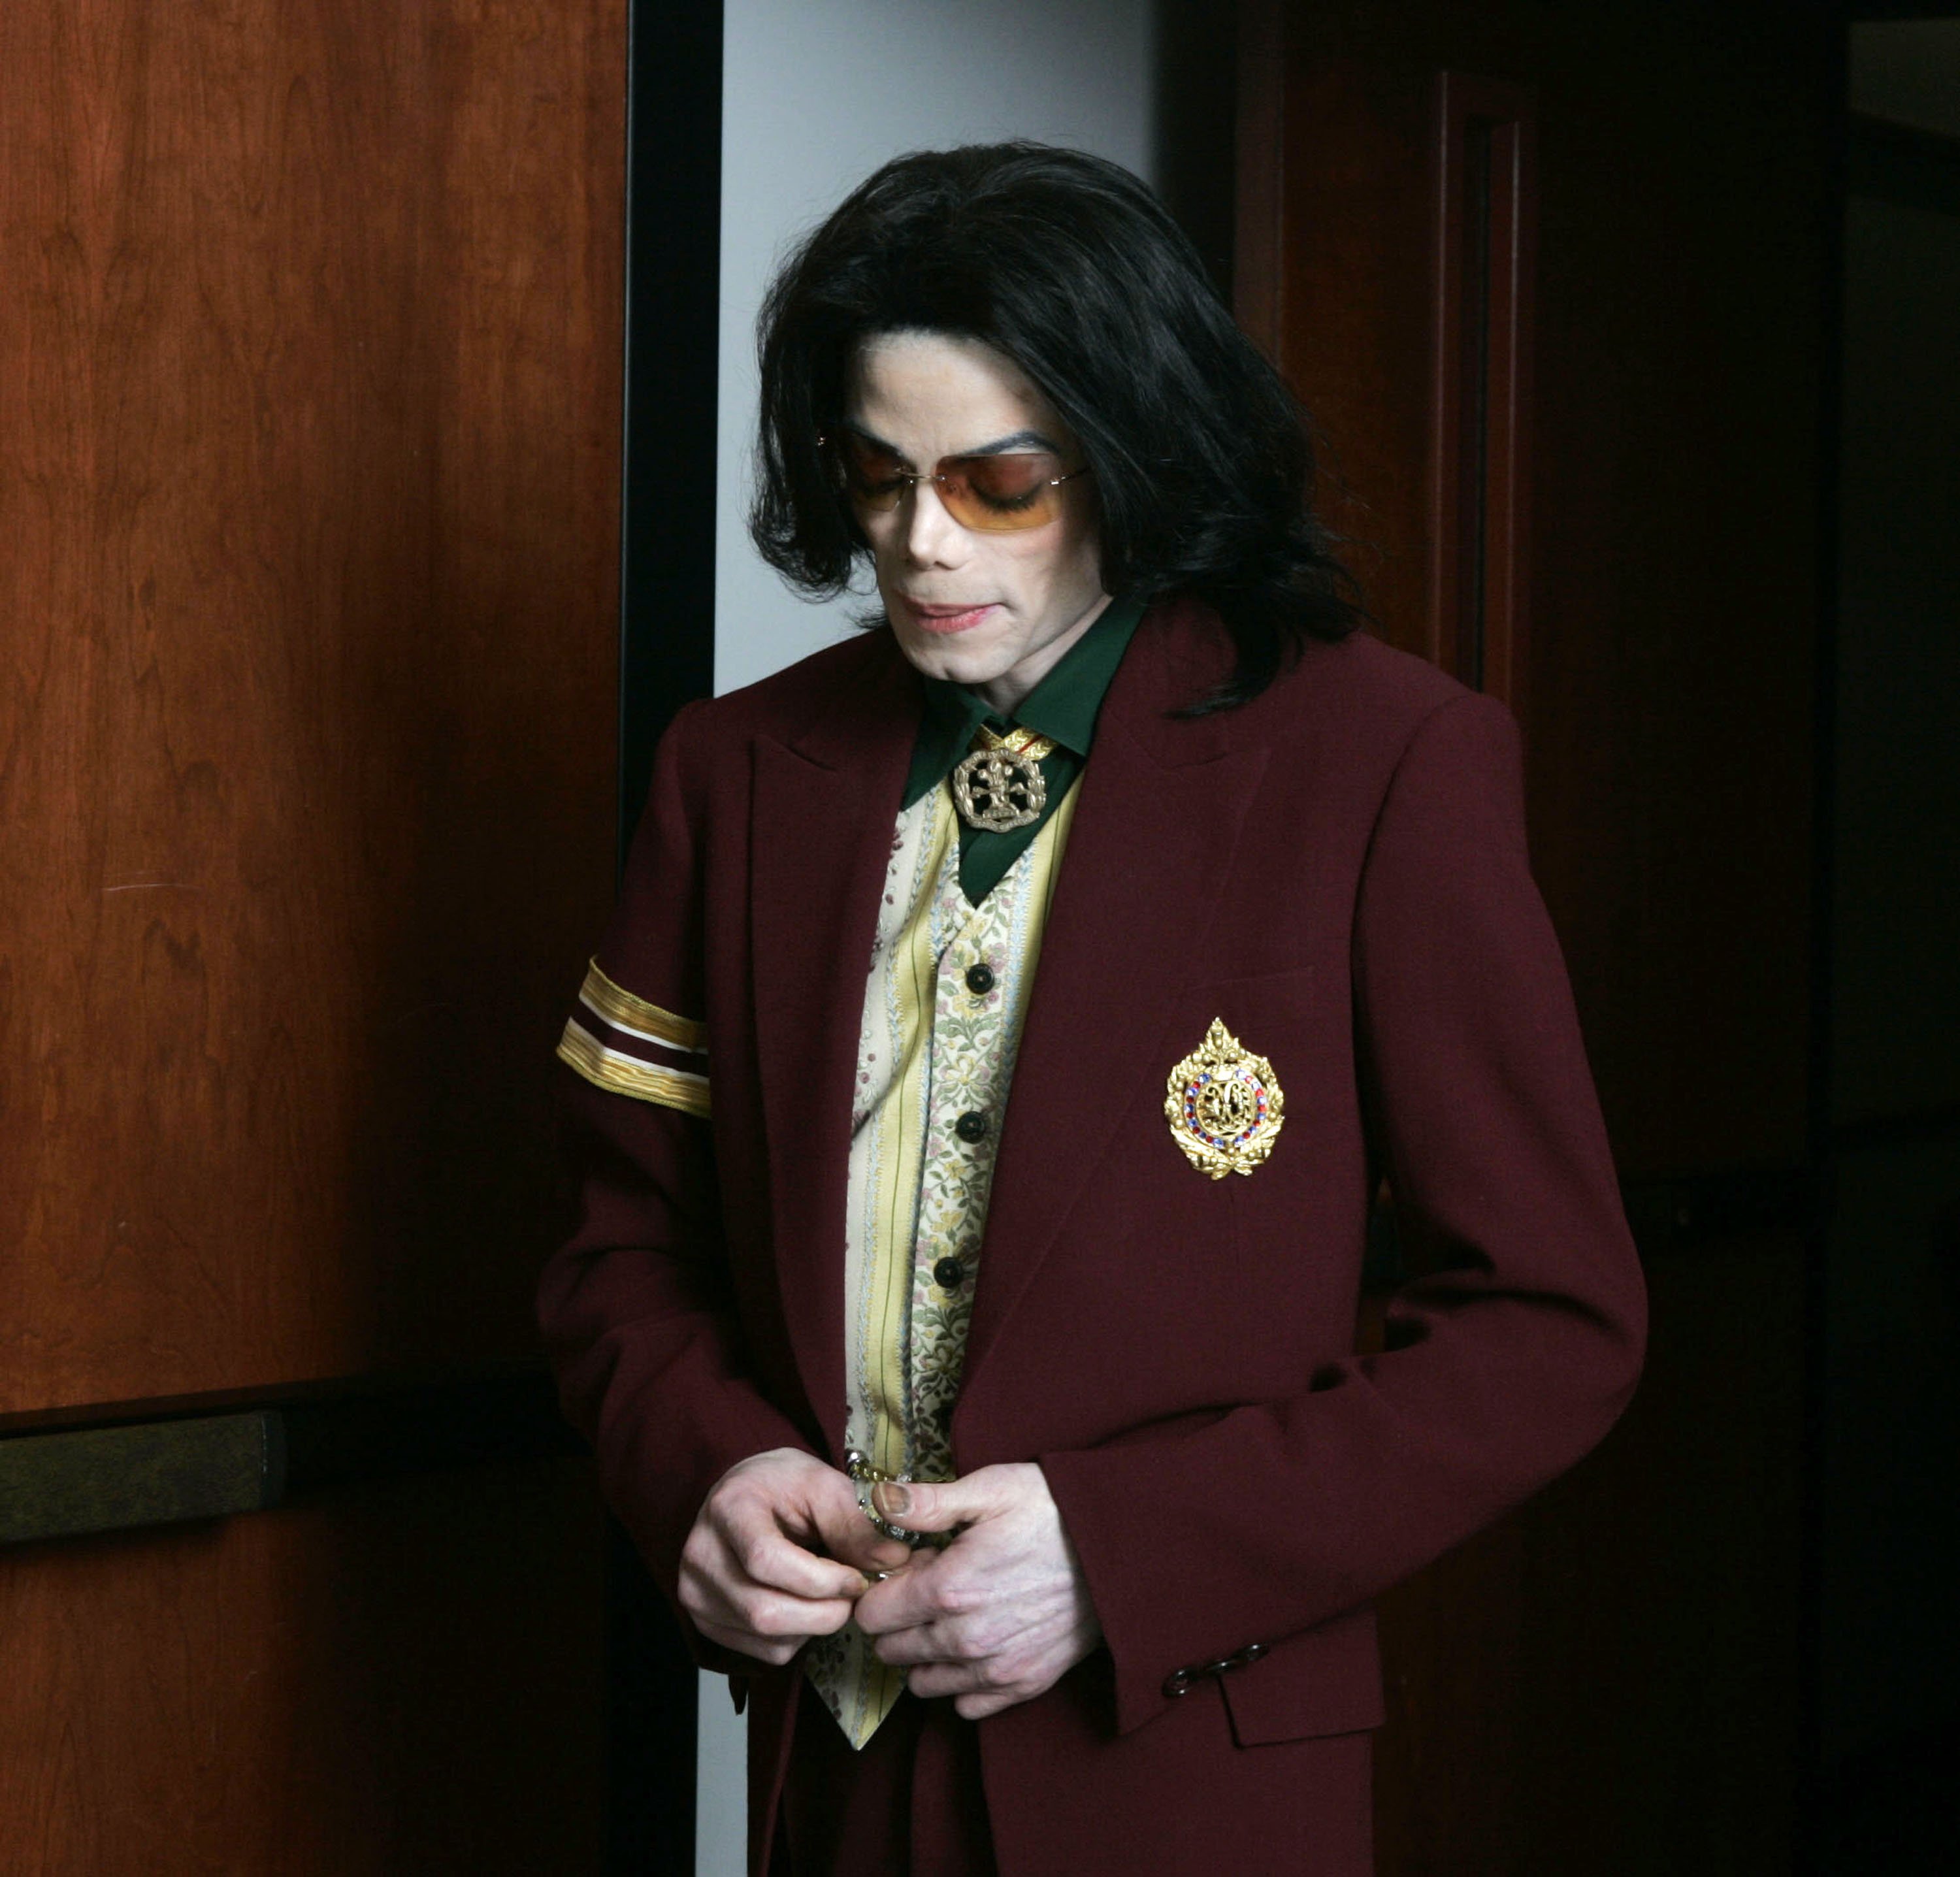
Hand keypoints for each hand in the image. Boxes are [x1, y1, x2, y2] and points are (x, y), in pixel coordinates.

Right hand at [679, 1448, 910, 1664]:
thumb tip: (895, 1562)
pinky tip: (804, 1604)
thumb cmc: (785, 1484)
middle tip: (853, 1594)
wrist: (747, 1492)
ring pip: (767, 1638)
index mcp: (728, 1509)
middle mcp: (700, 1555)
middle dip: (825, 1612)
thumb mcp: (824, 1486)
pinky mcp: (706, 1622)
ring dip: (815, 1626)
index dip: (821, 1580)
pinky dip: (798, 1637)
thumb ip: (855, 1525)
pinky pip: (763, 1653)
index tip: (857, 1578)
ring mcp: (696, 1593)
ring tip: (831, 1594)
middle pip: (765, 1612)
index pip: (767, 1562)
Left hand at [852, 1463, 1101, 1719]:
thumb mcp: (991, 1489)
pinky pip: (965, 1704)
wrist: (1121, 1548)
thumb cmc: (1053, 1511)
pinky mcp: (1023, 1684)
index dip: (884, 1587)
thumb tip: (877, 1500)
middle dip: (900, 1620)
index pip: (872, 1614)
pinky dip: (962, 1681)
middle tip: (933, 1587)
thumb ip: (927, 1502)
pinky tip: (979, 1643)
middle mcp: (964, 1639)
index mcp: (947, 1588)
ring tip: (955, 1615)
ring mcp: (994, 1668)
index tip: (911, 1569)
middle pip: (891, 1651)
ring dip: (926, 1653)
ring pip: (922, 1682)